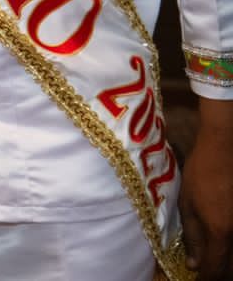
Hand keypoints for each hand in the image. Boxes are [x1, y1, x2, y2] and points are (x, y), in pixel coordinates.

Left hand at [182, 100, 232, 278]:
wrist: (225, 149)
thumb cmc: (202, 174)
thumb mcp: (188, 205)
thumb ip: (193, 238)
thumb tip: (194, 265)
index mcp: (221, 233)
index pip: (216, 270)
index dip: (207, 279)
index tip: (197, 280)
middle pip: (232, 268)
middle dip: (219, 274)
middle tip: (205, 271)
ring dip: (228, 263)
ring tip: (214, 259)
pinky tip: (223, 244)